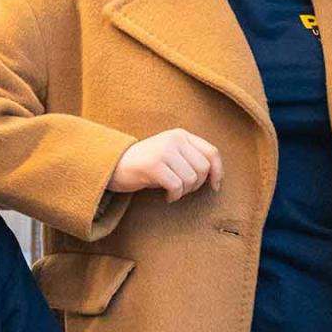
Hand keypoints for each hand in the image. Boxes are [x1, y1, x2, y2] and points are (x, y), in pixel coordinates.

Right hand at [107, 129, 223, 201]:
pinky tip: (167, 197)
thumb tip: (216, 176)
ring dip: (184, 192)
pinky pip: (176, 186)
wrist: (114, 165)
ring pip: (190, 179)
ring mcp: (163, 151)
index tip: (215, 186)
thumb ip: (191, 158)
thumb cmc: (148, 165)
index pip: (212, 152)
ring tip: (173, 192)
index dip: (218, 172)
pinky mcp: (153, 165)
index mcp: (181, 135)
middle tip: (183, 190)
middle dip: (197, 185)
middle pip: (203, 168)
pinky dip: (175, 196)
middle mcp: (174, 139)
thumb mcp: (172, 155)